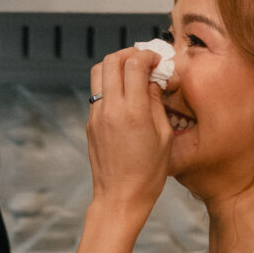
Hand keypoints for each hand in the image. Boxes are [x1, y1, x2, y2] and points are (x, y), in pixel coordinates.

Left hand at [86, 45, 172, 222]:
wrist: (120, 198)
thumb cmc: (148, 174)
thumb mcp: (163, 137)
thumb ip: (156, 103)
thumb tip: (153, 81)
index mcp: (132, 112)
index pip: (134, 64)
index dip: (147, 55)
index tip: (158, 61)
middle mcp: (110, 109)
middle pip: (112, 61)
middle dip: (130, 53)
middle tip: (144, 61)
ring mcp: (96, 116)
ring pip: (98, 72)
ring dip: (116, 65)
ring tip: (132, 74)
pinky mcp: (90, 124)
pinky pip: (98, 92)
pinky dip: (110, 84)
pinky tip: (125, 95)